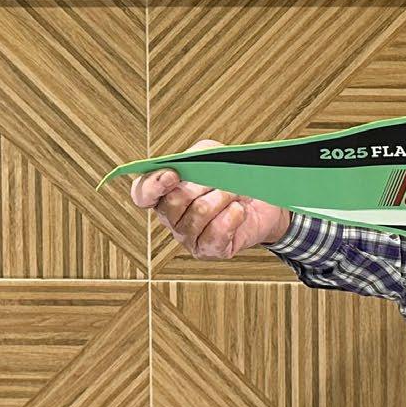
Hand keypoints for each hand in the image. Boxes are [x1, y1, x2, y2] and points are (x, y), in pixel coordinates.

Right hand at [128, 140, 291, 259]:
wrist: (263, 200)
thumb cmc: (232, 178)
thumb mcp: (213, 155)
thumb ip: (196, 156)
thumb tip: (193, 169)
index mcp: (165, 193)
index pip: (142, 194)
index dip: (152, 186)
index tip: (172, 175)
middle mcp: (172, 218)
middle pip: (174, 201)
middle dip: (203, 184)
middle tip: (222, 179)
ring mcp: (189, 238)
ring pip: (198, 214)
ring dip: (223, 197)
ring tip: (235, 193)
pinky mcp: (209, 251)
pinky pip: (215, 234)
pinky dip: (232, 217)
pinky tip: (238, 210)